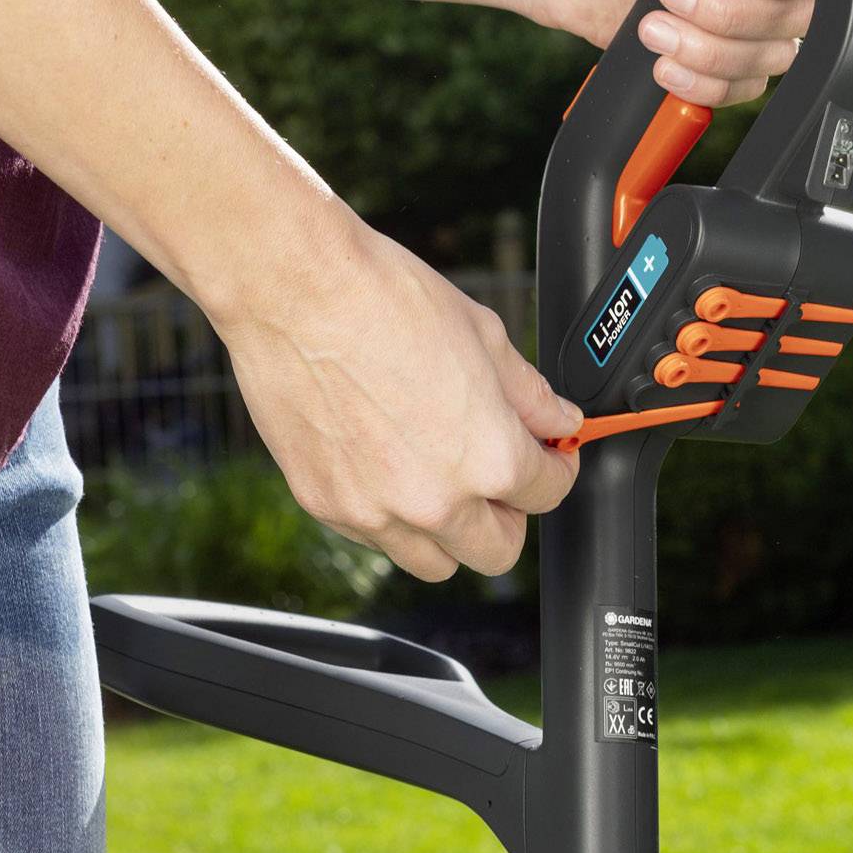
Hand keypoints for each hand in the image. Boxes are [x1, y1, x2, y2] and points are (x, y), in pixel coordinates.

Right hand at [217, 211, 581, 582]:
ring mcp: (374, 512)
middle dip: (509, 514)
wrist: (295, 290)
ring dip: (450, 531)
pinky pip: (375, 537)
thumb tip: (557, 420)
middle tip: (499, 475)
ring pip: (434, 562)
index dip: (555, 468)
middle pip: (498, 551)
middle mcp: (435, 501)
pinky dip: (391, 516)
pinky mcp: (324, 505)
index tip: (546, 455)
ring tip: (440, 477)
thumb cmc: (383, 299)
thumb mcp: (483, 335)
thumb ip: (530, 395)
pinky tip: (386, 463)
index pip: (548, 495)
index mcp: (490, 459)